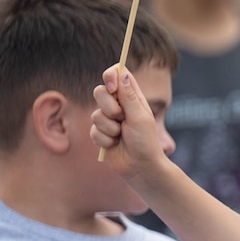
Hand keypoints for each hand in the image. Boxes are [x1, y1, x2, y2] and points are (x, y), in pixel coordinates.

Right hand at [90, 64, 167, 179]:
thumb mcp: (140, 117)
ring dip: (109, 127)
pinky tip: (115, 144)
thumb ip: (129, 96)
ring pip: (95, 114)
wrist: (140, 167)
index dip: (111, 76)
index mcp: (132, 98)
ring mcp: (109, 120)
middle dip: (109, 106)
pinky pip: (93, 131)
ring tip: (121, 135)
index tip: (112, 86)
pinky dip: (105, 139)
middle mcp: (119, 106)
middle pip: (100, 91)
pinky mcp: (101, 134)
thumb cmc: (146, 142)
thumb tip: (122, 73)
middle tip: (121, 118)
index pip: (117, 75)